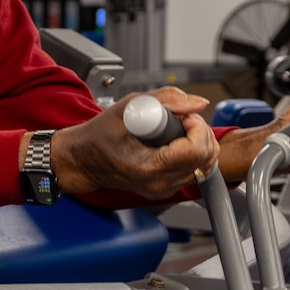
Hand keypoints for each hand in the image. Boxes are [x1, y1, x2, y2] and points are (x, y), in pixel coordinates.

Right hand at [47, 87, 217, 201]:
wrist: (83, 161)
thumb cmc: (99, 136)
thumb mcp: (128, 106)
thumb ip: (167, 99)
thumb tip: (198, 102)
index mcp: (148, 167)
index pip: (195, 150)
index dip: (197, 126)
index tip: (183, 116)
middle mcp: (159, 183)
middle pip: (205, 159)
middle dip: (201, 132)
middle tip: (182, 119)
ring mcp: (163, 190)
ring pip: (205, 167)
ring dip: (200, 143)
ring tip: (180, 130)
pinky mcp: (166, 190)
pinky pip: (195, 172)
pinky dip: (194, 154)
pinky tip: (177, 142)